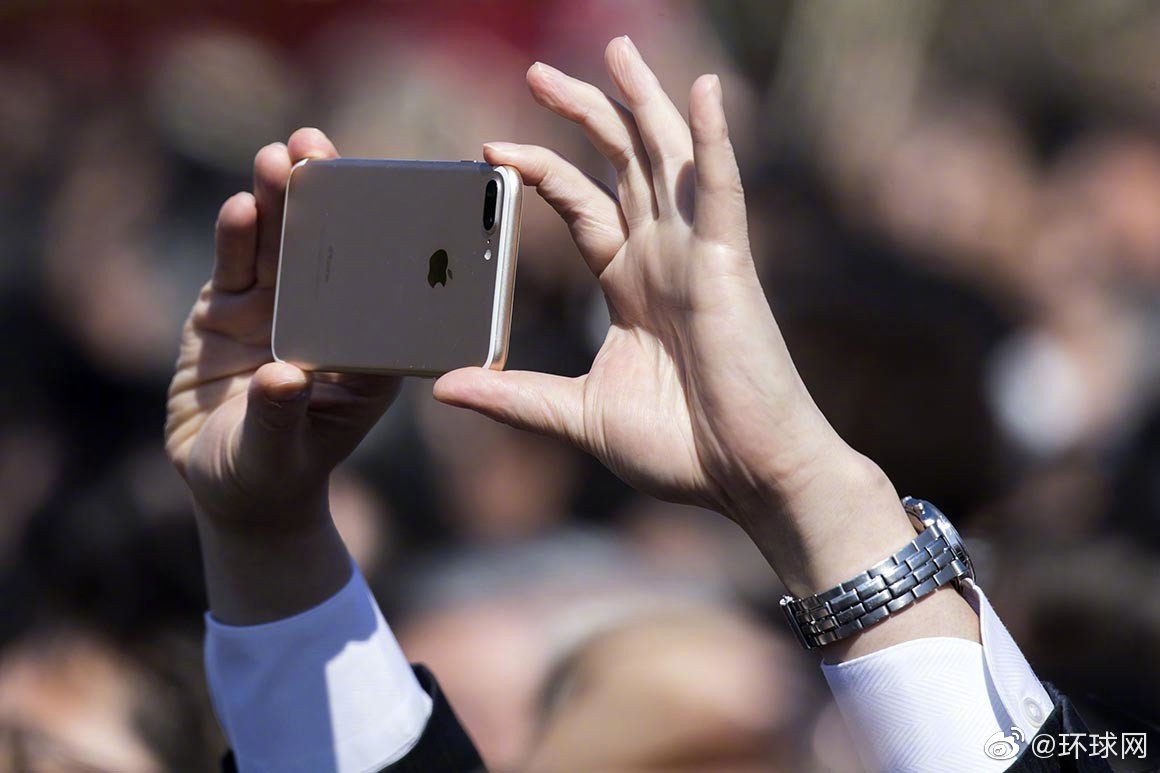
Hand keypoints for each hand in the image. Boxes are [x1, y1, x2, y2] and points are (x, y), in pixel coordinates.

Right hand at [165, 129, 397, 621]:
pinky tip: (241, 206)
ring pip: (279, 245)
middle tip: (316, 146)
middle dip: (322, 196)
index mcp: (363, 349)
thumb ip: (280, 417)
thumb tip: (281, 377)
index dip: (378, 236)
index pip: (378, 283)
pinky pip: (235, 267)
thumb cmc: (273, 473)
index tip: (384, 193)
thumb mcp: (279, 453)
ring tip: (276, 159)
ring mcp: (276, 308)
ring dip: (277, 201)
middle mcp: (325, 318)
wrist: (230, 486)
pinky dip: (236, 237)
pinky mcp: (228, 309)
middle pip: (327, 247)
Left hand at [434, 38, 910, 593]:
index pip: (581, 207)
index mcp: (629, 286)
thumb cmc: (679, 450)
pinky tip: (702, 91)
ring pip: (667, 158)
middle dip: (585, 113)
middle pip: (621, 164)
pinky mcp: (728, 266)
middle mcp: (662, 259)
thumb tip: (444, 387)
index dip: (541, 171)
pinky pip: (720, 189)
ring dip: (642, 102)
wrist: (748, 478)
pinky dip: (712, 140)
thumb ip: (515, 399)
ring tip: (615, 49)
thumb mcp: (578, 417)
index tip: (490, 149)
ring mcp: (697, 256)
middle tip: (539, 72)